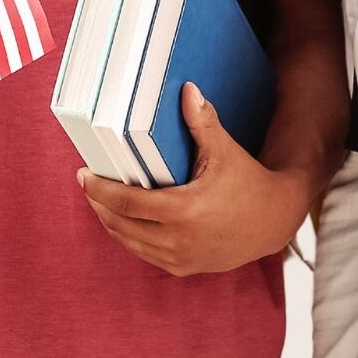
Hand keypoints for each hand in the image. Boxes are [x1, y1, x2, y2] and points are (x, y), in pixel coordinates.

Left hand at [78, 81, 308, 275]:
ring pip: (129, 242)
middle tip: (88, 183)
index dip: (100, 190)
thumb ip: (202, 122)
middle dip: (99, 204)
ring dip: (111, 222)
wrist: (273, 220)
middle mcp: (177, 240)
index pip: (127, 203)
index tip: (83, 175)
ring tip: (100, 200)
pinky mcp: (184, 268)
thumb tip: (187, 89)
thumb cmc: (248, 182)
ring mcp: (179, 258)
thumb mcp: (224, 150)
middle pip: (120, 225)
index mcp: (183, 211)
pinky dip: (129, 237)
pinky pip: (144, 254)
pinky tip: (124, 220)